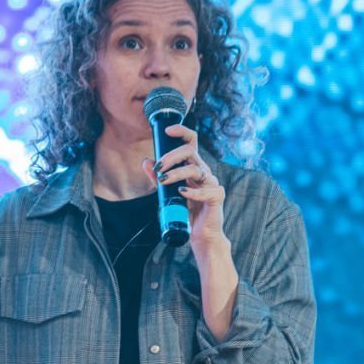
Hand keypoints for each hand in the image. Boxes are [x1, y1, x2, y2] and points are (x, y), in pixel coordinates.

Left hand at [150, 123, 225, 251]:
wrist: (200, 233)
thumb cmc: (186, 210)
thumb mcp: (167, 192)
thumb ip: (158, 177)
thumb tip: (146, 162)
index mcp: (193, 166)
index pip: (191, 142)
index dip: (181, 132)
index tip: (167, 131)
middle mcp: (203, 171)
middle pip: (190, 151)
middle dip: (172, 156)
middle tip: (159, 168)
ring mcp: (211, 183)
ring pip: (196, 169)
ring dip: (177, 173)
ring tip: (163, 181)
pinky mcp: (217, 196)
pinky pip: (206, 190)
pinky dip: (192, 191)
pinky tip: (181, 192)